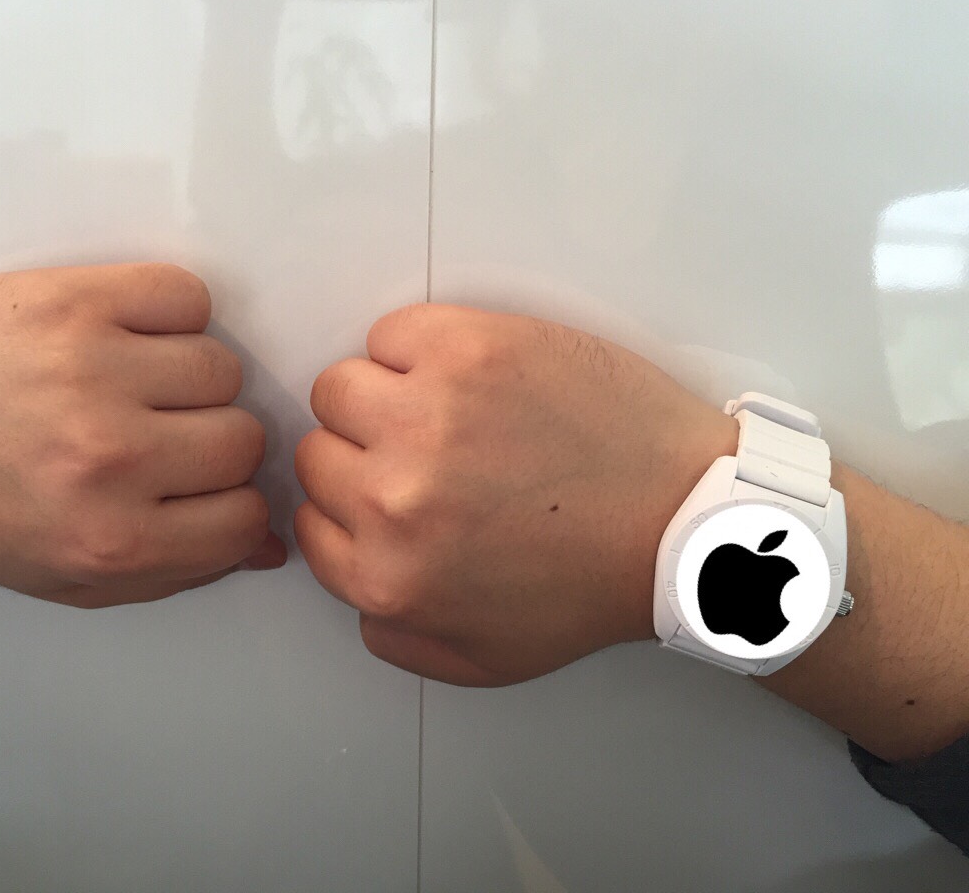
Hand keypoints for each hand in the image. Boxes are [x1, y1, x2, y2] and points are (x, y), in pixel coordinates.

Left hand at [0, 264, 285, 607]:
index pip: (247, 516)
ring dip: (189, 380)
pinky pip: (186, 296)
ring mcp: (92, 372)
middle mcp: (110, 459)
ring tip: (134, 383)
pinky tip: (130, 336)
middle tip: (157, 436)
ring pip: (222, 368)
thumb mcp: (74, 577)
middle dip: (209, 443)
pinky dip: (172, 315)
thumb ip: (181, 570)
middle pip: (243, 439)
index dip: (230, 502)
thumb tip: (274, 545)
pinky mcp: (73, 301)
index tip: (196, 488)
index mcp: (112, 540)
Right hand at [295, 304, 736, 684]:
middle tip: (423, 454)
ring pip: (340, 385)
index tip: (388, 491)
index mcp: (386, 575)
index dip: (352, 504)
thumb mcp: (481, 658)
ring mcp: (427, 416)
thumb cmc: (594, 584)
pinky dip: (416, 347)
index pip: (310, 518)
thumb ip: (392, 634)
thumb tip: (354, 581)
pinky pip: (392, 332)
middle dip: (363, 452)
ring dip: (378, 396)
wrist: (681, 522)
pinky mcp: (468, 351)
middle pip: (317, 448)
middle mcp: (393, 498)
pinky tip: (464, 375)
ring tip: (440, 409)